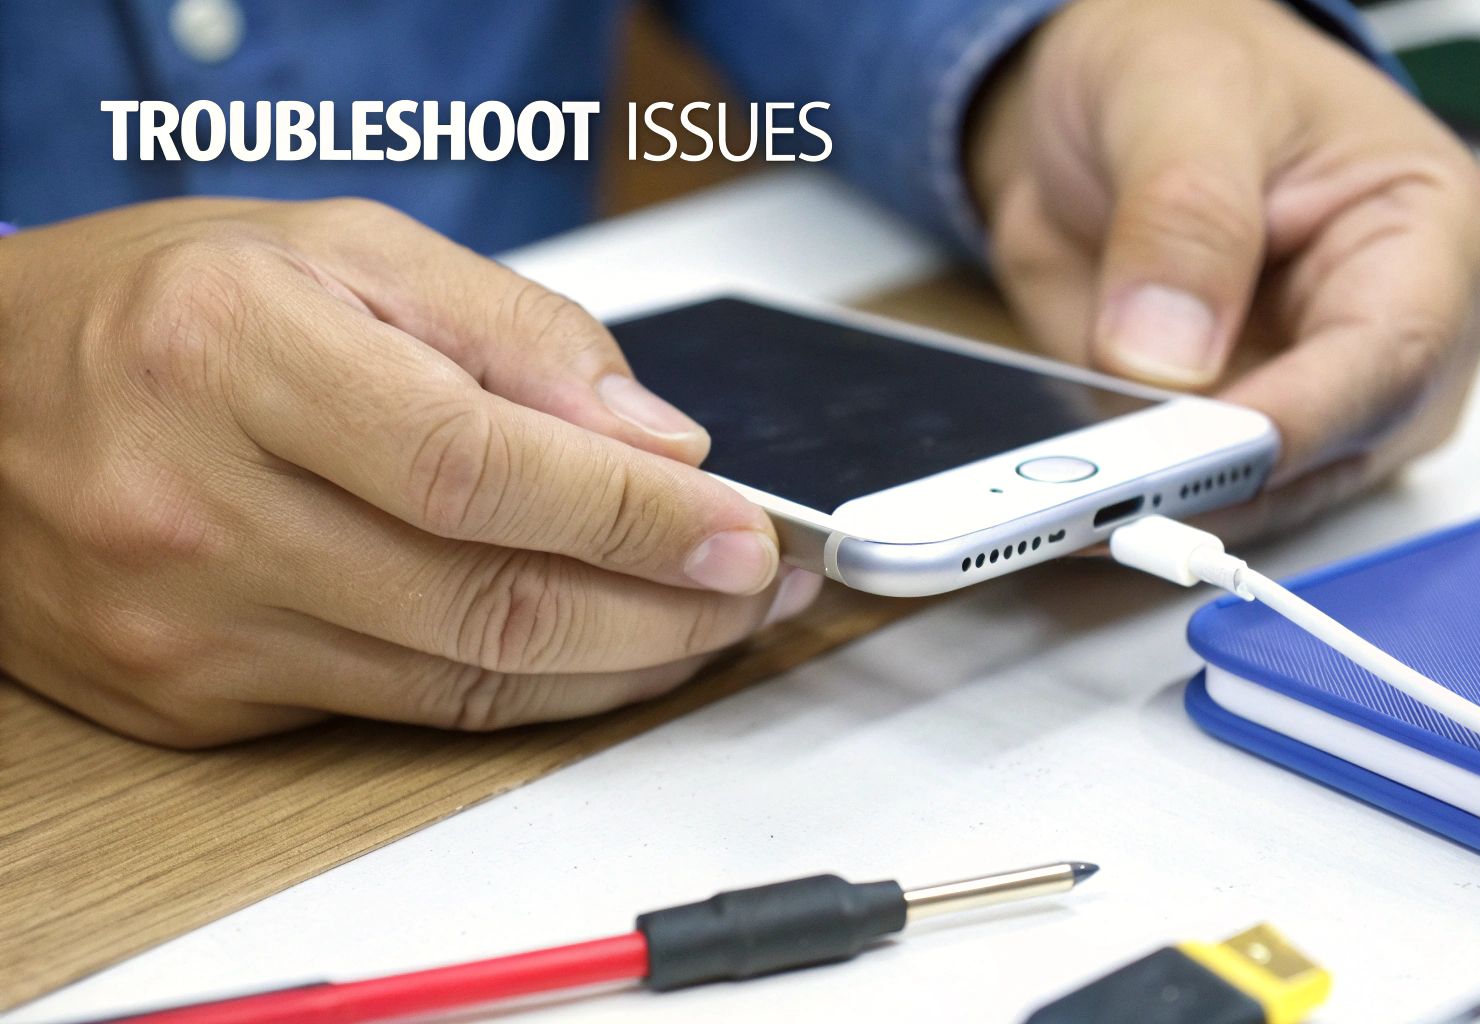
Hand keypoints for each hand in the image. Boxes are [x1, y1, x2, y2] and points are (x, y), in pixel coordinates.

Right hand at [0, 198, 818, 745]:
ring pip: (461, 676)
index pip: (481, 464)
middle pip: (486, 595)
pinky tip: (598, 655)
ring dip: (616, 664)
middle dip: (660, 608)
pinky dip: (525, 689)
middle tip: (753, 588)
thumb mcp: (341, 247)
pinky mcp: (197, 699)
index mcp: (234, 351)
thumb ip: (513, 331)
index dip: (636, 514)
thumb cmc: (164, 306)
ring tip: (705, 626)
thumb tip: (653, 438)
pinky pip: (405, 710)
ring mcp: (188, 621)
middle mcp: (197, 502)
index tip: (741, 532)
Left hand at [968, 0, 1479, 538]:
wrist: (1114, 99)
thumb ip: (1182, 213)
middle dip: (1215, 482)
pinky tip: (1059, 487)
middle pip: (1330, 455)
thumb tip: (1167, 352)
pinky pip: (1190, 497)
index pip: (1391, 357)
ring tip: (1056, 494)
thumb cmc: (1191, 65)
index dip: (1294, 420)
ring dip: (1159, 505)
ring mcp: (1316, 401)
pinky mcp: (1236, 437)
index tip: (1197, 447)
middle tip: (1102, 490)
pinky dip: (1124, 501)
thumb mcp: (1180, 94)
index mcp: (1431, 233)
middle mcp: (1393, 338)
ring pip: (1258, 501)